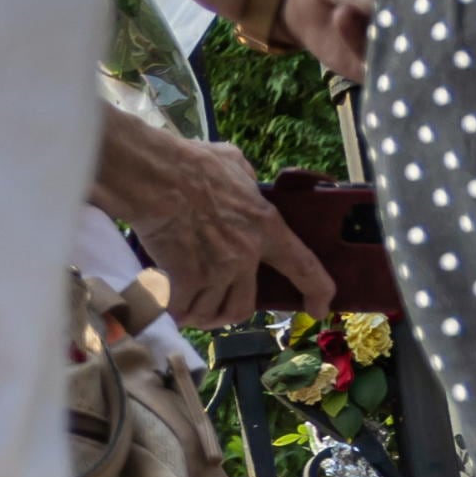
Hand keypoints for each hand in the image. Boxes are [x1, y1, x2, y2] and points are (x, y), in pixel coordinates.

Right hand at [87, 108, 323, 326]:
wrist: (157, 176)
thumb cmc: (192, 164)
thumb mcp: (234, 163)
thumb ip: (245, 180)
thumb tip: (243, 182)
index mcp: (266, 226)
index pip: (304, 266)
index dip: (317, 291)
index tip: (318, 308)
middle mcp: (246, 255)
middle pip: (242, 307)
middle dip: (224, 313)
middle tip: (209, 308)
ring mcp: (217, 270)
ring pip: (210, 313)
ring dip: (195, 313)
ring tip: (182, 303)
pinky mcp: (187, 279)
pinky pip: (181, 310)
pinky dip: (172, 311)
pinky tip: (164, 302)